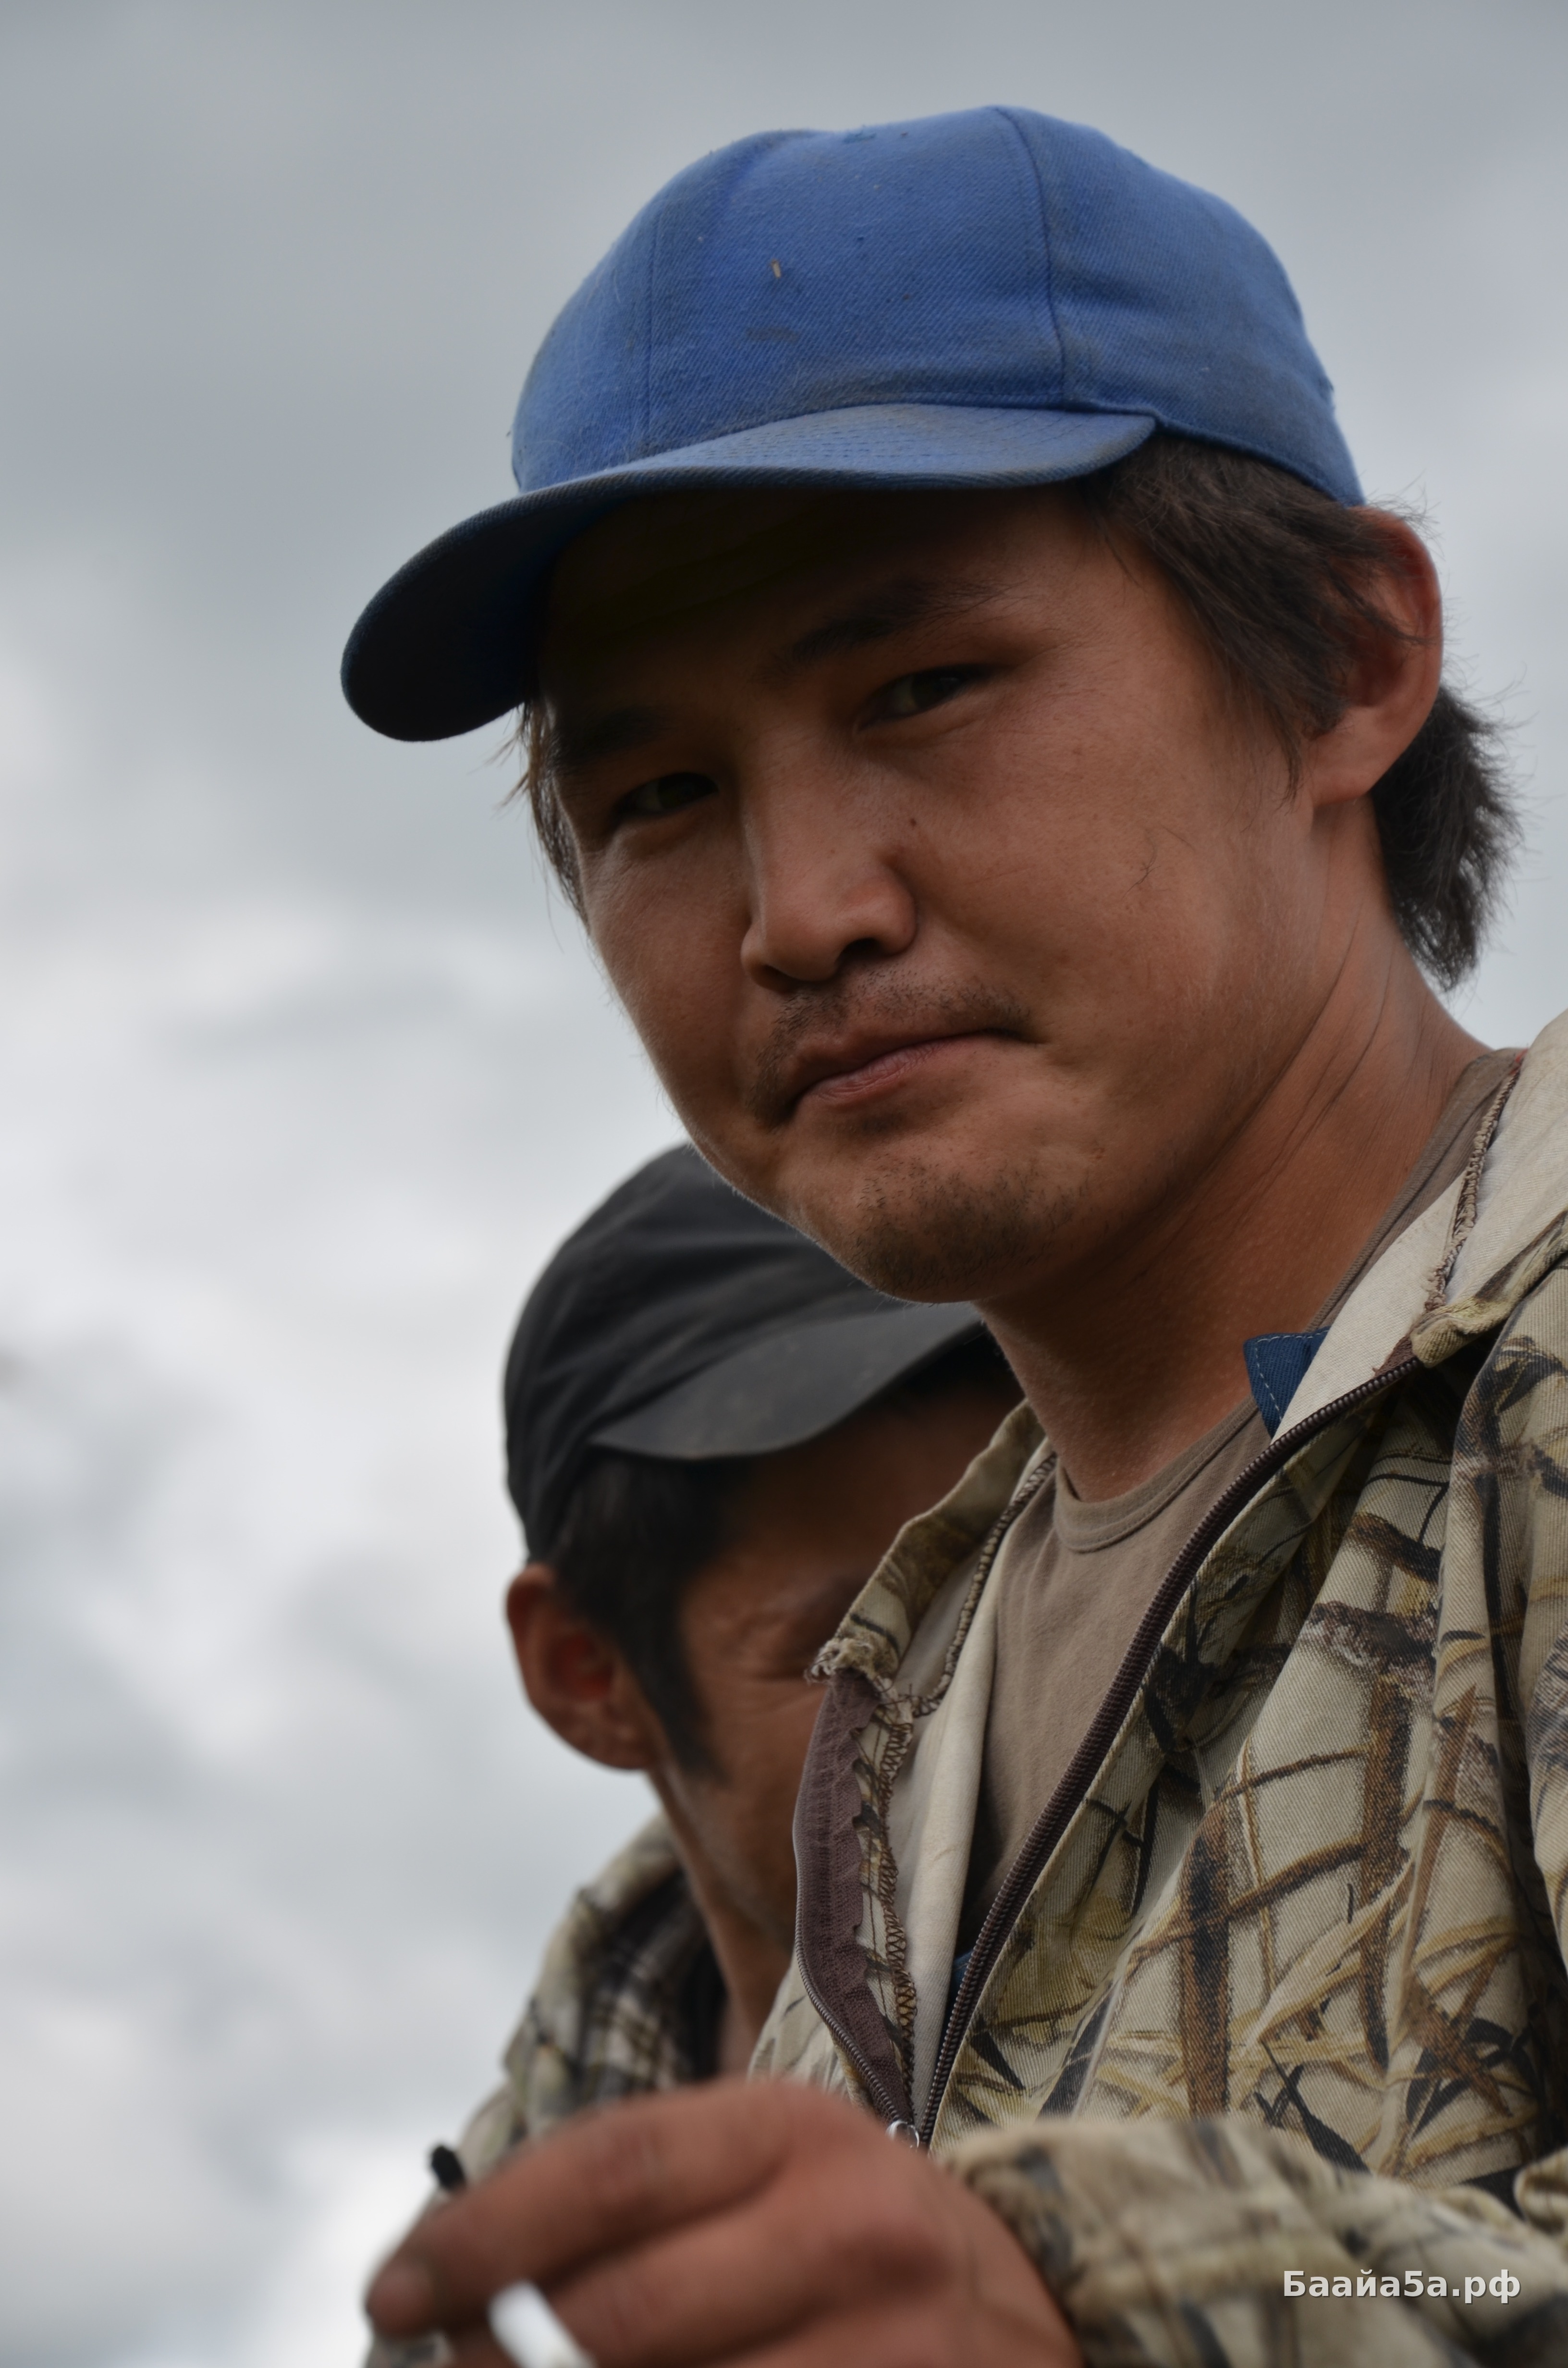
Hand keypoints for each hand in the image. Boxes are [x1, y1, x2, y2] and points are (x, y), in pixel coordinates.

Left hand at [366, 2077, 1079, 2366]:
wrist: (1036, 2313)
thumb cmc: (840, 2244)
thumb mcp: (752, 2179)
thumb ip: (618, 2216)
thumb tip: (451, 2304)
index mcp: (791, 2129)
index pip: (602, 2171)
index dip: (478, 2239)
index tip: (388, 2296)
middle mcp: (846, 2226)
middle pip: (619, 2316)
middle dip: (506, 2358)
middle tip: (455, 2367)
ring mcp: (885, 2350)